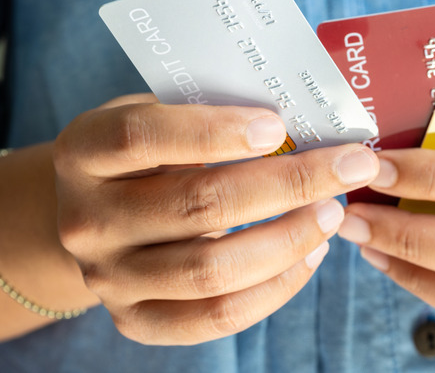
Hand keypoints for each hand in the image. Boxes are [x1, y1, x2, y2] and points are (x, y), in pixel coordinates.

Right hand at [54, 94, 378, 344]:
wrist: (99, 218)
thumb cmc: (149, 155)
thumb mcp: (161, 117)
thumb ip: (211, 113)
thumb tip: (304, 121)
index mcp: (84, 153)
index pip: (142, 137)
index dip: (214, 132)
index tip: (279, 127)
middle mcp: (87, 220)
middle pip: (198, 205)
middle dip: (291, 184)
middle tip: (351, 166)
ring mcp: (108, 279)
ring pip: (214, 270)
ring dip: (291, 238)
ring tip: (334, 211)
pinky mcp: (137, 321)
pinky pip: (218, 316)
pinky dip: (277, 286)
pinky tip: (311, 253)